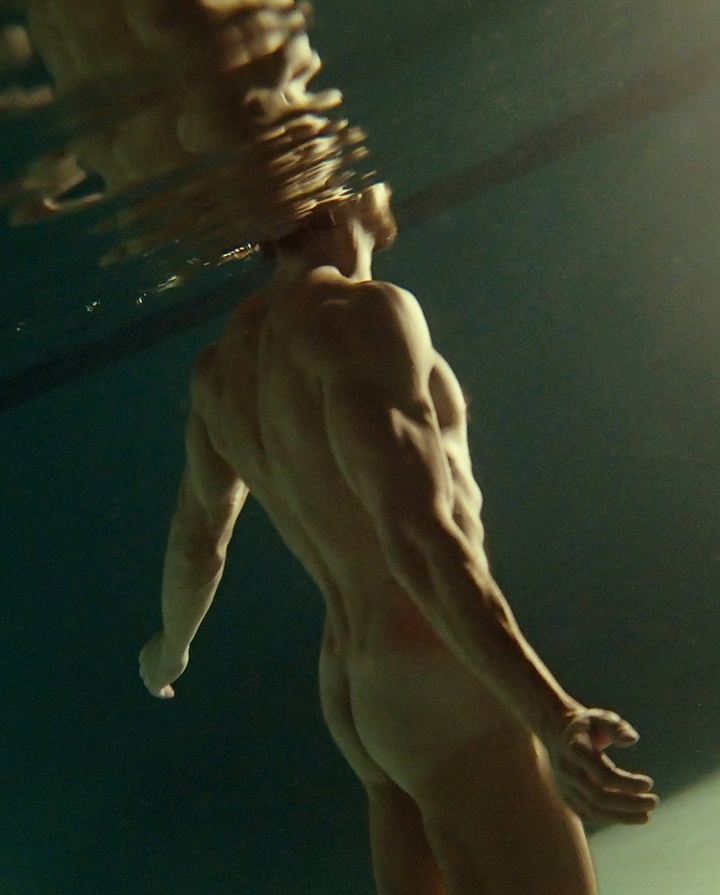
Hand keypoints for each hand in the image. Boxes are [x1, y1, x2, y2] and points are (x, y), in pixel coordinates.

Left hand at [139, 630, 188, 697]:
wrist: (172, 645)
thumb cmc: (174, 638)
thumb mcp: (170, 638)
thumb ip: (171, 638)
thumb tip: (179, 632)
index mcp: (146, 653)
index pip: (148, 662)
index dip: (153, 666)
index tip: (162, 667)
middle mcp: (144, 665)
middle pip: (146, 674)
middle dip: (154, 678)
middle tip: (163, 681)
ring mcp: (149, 675)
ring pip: (151, 684)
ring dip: (160, 687)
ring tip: (168, 692)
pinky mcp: (156, 683)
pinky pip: (157, 692)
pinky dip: (163, 693)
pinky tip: (170, 694)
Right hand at [545, 707, 658, 824]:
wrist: (557, 732)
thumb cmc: (587, 725)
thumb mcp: (600, 717)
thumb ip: (617, 727)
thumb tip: (633, 740)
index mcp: (575, 750)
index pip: (603, 776)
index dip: (627, 784)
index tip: (649, 783)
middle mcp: (567, 771)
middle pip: (599, 797)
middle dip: (629, 803)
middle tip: (653, 802)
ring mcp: (564, 786)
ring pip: (593, 811)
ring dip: (622, 817)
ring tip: (646, 815)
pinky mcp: (566, 796)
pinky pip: (588, 815)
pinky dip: (609, 818)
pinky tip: (629, 815)